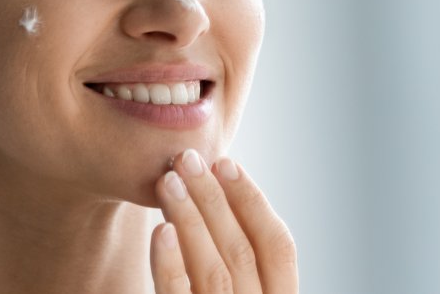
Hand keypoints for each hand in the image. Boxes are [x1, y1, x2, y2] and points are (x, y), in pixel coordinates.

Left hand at [150, 150, 297, 292]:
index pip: (278, 247)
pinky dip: (171, 263)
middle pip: (242, 252)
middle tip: (187, 159)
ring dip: (190, 218)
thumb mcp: (238, 281)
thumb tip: (214, 185)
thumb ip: (235, 252)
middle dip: (214, 199)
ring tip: (167, 181)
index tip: (224, 162)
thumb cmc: (206, 288)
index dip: (252, 201)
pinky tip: (161, 229)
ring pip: (213, 271)